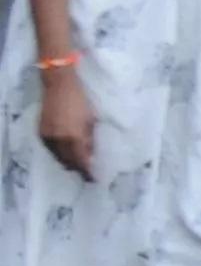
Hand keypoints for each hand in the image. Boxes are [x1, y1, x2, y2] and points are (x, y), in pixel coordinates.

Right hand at [36, 64, 91, 179]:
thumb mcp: (91, 121)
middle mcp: (59, 140)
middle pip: (68, 162)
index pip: (81, 161)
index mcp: (74, 137)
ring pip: (58, 157)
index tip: (94, 178)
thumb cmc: (81, 101)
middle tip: (87, 172)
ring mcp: (48, 137)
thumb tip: (91, 155)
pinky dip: (59, 153)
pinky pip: (50, 149)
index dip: (87, 172)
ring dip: (67, 161)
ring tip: (78, 162)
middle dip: (78, 168)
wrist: (59, 86)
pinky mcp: (41, 132)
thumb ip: (90, 139)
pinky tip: (66, 152)